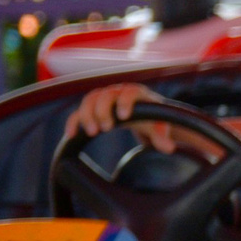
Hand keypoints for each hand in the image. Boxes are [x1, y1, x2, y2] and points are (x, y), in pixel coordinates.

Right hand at [62, 85, 218, 157]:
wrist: (144, 114)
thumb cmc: (154, 118)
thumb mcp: (160, 125)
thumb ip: (163, 134)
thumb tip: (169, 148)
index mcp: (137, 93)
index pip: (130, 92)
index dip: (126, 102)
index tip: (124, 117)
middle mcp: (118, 92)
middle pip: (105, 95)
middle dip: (103, 111)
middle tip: (105, 128)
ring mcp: (104, 99)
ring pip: (90, 100)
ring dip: (87, 115)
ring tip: (92, 132)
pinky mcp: (93, 109)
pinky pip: (78, 111)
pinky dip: (74, 121)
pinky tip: (71, 135)